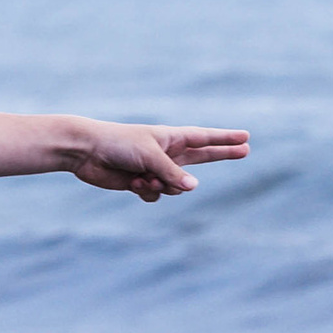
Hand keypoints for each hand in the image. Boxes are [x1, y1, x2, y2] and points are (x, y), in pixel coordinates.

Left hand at [61, 121, 250, 201]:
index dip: (225, 139)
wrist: (87, 152)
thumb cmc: (119, 144)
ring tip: (143, 177)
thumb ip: (173, 173)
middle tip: (245, 151)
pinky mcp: (142, 183)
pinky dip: (148, 192)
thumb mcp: (150, 156)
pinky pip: (157, 195)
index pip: (205, 138)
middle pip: (202, 157)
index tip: (245, 137)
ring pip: (175, 186)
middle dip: (222, 155)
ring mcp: (156, 169)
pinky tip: (133, 183)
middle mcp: (167, 153)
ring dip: (162, 186)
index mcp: (171, 137)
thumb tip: (194, 188)